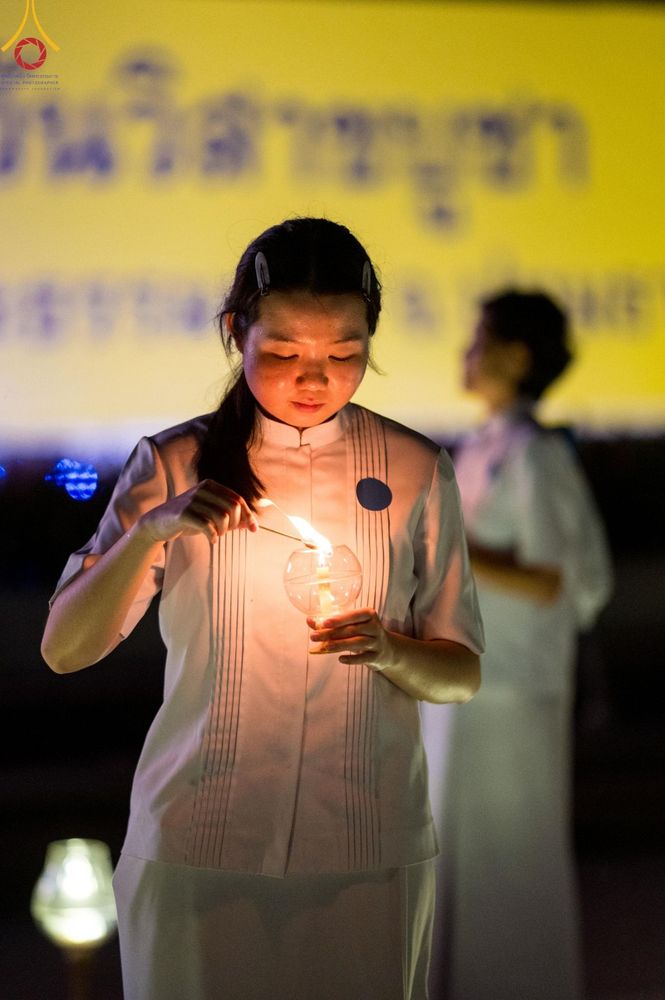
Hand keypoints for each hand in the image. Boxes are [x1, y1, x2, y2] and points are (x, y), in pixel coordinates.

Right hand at [139, 480, 257, 544]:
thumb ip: (230, 517)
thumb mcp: (210, 515)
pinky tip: (210, 539)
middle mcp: (202, 489)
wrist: (159, 523)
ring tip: (216, 535)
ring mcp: (192, 500)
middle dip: (234, 524)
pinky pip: (207, 526)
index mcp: (210, 485)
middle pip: (233, 508)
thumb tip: (252, 525)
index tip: (254, 530)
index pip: (238, 499)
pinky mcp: (184, 513)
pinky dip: (213, 536)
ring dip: (223, 531)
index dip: (249, 515)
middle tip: (225, 533)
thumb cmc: (189, 519)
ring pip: (222, 517)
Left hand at [306, 608, 394, 669]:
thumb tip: (309, 620)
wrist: (387, 649)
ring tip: (325, 647)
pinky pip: (363, 658)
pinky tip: (340, 659)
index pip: (354, 615)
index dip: (339, 619)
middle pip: (352, 630)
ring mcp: (377, 642)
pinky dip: (352, 659)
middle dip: (331, 633)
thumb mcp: (352, 625)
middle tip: (314, 636)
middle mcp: (375, 627)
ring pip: (357, 643)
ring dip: (339, 645)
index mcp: (368, 614)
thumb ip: (331, 623)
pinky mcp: (377, 656)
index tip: (324, 623)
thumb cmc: (364, 633)